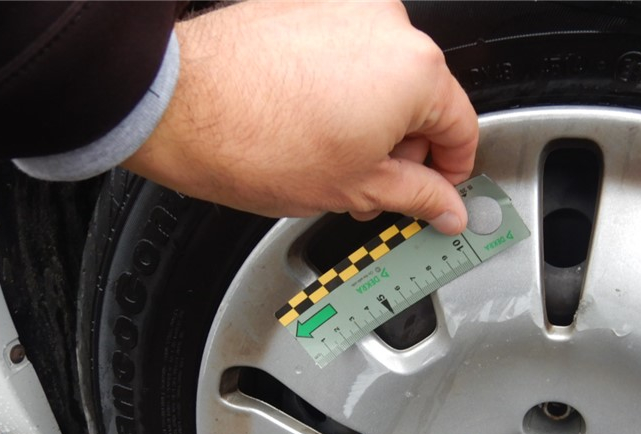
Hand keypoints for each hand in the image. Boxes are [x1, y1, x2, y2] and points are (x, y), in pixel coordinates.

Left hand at [123, 1, 477, 234]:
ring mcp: (346, 9)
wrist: (178, 107)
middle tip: (377, 192)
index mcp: (416, 70)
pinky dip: (342, 94)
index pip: (463, 128)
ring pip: (384, 79)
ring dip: (372, 124)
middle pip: (424, 100)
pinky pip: (347, 56)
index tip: (438, 195)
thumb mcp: (355, 187)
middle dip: (405, 153)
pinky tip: (312, 129)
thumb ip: (417, 197)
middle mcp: (388, 26)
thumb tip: (446, 206)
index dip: (453, 174)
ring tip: (335, 163)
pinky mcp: (310, 7)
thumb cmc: (255, 142)